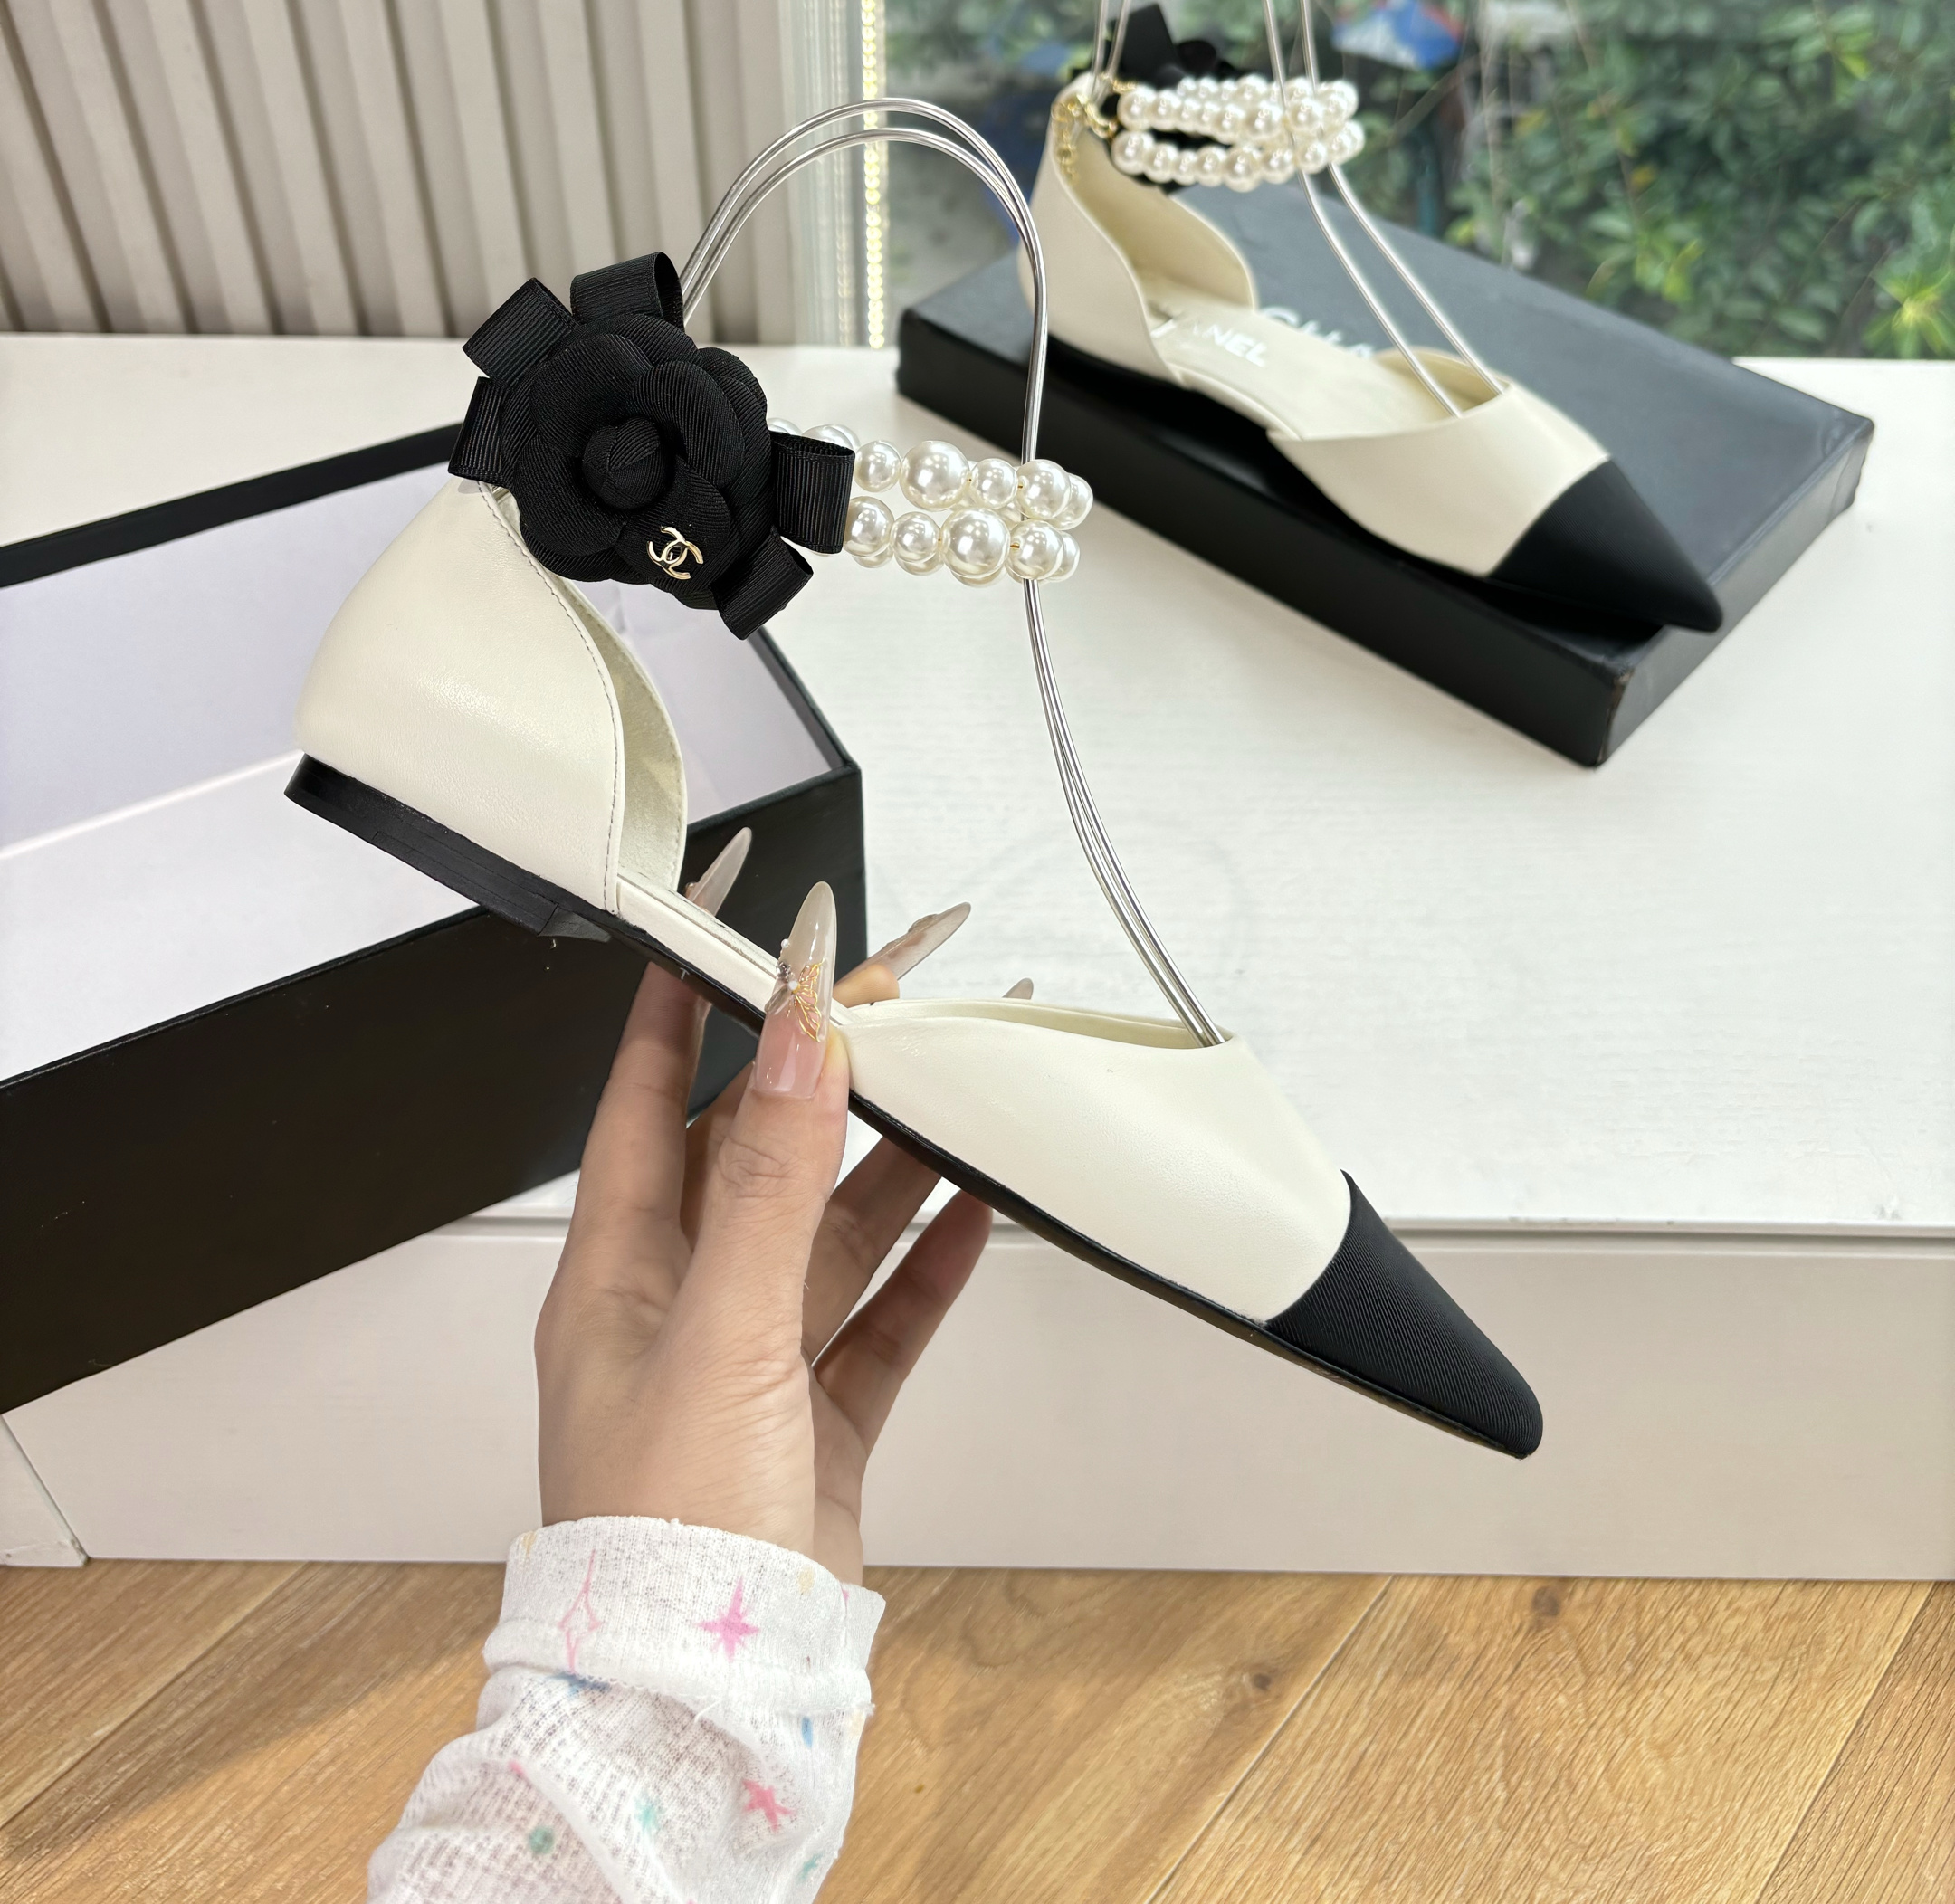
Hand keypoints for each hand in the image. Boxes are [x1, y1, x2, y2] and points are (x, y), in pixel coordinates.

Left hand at [534, 861, 990, 1581]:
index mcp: (614, 1276)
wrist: (701, 1702)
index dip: (679, 1012)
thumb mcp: (719, 1333)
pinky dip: (926, 1263)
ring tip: (950, 1086)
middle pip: (753, 1158)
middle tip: (888, 1002)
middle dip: (818, 1079)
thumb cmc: (659, 1538)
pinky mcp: (813, 1426)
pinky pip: (878, 1318)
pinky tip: (971, 1212)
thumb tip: (794, 1043)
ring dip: (887, 1162)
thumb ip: (765, 1181)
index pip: (640, 1102)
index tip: (721, 933)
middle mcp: (677, 1310)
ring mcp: (749, 1368)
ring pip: (826, 1232)